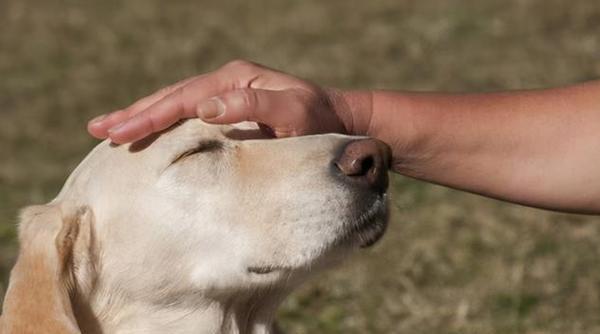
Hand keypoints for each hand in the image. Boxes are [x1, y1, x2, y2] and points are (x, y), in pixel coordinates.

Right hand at [88, 60, 357, 142]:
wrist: (338, 122)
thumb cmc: (319, 122)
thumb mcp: (294, 112)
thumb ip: (255, 105)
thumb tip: (204, 106)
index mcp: (235, 80)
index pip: (183, 98)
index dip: (149, 116)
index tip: (119, 131)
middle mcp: (227, 83)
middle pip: (171, 97)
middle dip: (134, 114)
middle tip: (98, 129)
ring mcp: (227, 94)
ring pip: (176, 104)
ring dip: (142, 116)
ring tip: (109, 128)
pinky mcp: (231, 108)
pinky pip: (189, 115)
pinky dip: (164, 123)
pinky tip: (148, 132)